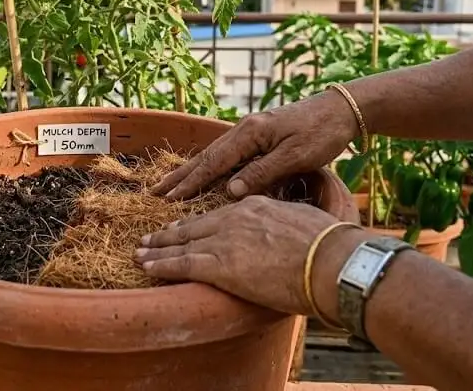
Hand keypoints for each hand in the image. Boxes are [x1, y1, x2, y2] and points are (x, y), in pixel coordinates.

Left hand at [134, 196, 364, 315]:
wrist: (331, 261)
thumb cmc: (328, 246)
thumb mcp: (301, 220)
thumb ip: (283, 222)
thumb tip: (284, 232)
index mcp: (254, 205)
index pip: (217, 214)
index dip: (197, 223)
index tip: (183, 227)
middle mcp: (234, 218)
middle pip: (193, 226)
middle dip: (170, 234)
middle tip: (152, 238)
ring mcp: (225, 240)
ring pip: (182, 244)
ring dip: (159, 250)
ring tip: (141, 252)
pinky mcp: (220, 265)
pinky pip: (182, 264)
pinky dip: (161, 265)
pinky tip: (147, 267)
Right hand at [151, 89, 359, 200]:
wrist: (342, 109)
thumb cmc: (322, 133)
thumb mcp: (295, 156)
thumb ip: (263, 173)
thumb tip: (231, 191)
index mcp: (250, 133)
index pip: (214, 162)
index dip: (192, 182)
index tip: (170, 198)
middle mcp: (244, 130)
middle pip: (206, 157)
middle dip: (180, 176)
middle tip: (155, 192)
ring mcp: (250, 132)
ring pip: (213, 155)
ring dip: (190, 171)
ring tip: (169, 184)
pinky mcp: (258, 136)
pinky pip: (226, 154)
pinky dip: (209, 166)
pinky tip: (202, 173)